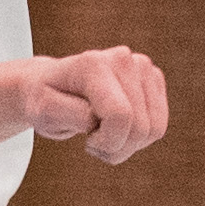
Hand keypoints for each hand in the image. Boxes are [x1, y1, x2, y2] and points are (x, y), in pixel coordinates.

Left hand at [23, 47, 167, 164]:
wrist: (51, 84)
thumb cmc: (45, 100)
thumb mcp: (44, 112)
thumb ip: (68, 114)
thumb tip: (97, 117)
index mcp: (93, 64)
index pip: (120, 115)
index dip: (108, 142)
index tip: (88, 142)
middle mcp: (123, 59)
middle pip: (141, 127)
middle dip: (118, 147)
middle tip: (94, 142)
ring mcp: (142, 66)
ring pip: (155, 129)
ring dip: (129, 144)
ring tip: (104, 135)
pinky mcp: (153, 77)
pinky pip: (160, 125)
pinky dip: (140, 137)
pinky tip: (118, 128)